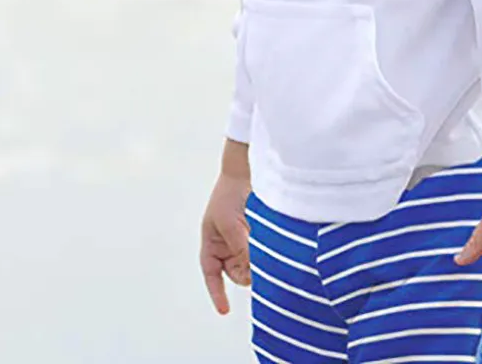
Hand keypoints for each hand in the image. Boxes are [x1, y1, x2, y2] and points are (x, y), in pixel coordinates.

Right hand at [200, 172, 251, 314]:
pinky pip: (261, 251)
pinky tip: (269, 246)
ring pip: (250, 263)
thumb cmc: (230, 194)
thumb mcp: (230, 224)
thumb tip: (251, 270)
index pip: (211, 274)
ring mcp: (243, 239)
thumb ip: (240, 248)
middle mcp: (227, 244)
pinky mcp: (258, 234)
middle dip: (245, 272)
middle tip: (256, 267)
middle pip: (235, 272)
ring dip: (256, 261)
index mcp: (212, 242)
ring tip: (261, 247)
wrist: (246, 171)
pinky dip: (264, 252)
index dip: (216, 293)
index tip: (224, 310)